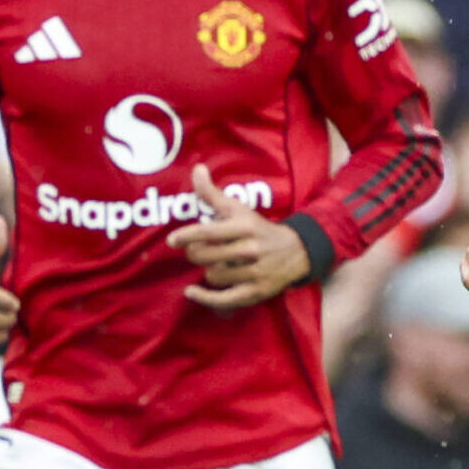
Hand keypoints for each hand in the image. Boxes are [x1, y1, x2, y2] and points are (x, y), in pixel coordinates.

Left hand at [165, 167, 309, 308]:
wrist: (297, 251)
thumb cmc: (259, 228)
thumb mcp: (238, 209)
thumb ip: (212, 193)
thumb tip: (196, 169)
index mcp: (243, 227)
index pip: (208, 232)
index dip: (186, 236)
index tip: (172, 240)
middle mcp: (249, 250)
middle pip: (205, 256)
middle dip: (195, 253)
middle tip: (197, 251)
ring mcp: (254, 273)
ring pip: (212, 276)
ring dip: (208, 270)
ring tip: (216, 264)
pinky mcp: (256, 292)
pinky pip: (223, 299)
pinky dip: (205, 297)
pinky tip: (192, 292)